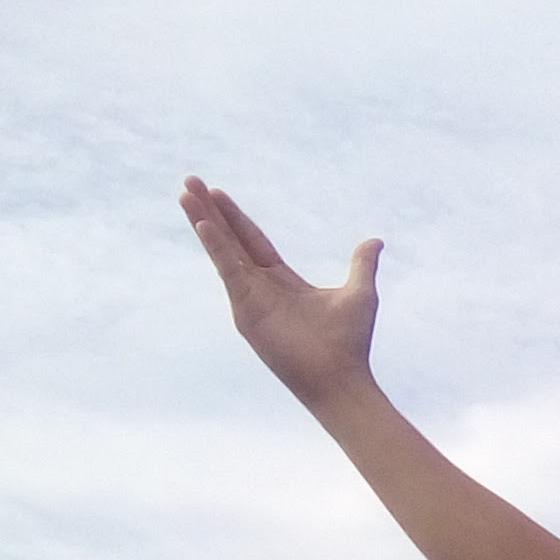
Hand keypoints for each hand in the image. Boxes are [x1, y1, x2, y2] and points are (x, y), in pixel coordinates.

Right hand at [181, 177, 381, 407]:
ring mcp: (250, 299)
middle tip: (189, 181)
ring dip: (203, 221)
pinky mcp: (247, 311)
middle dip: (209, 211)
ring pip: (222, 251)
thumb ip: (361, 264)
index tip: (216, 192)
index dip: (235, 217)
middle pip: (230, 240)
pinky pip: (229, 271)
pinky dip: (216, 247)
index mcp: (283, 281)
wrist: (340, 378)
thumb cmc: (349, 344)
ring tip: (184, 192)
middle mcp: (261, 288)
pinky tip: (203, 224)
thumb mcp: (359, 293)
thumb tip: (374, 241)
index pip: (252, 240)